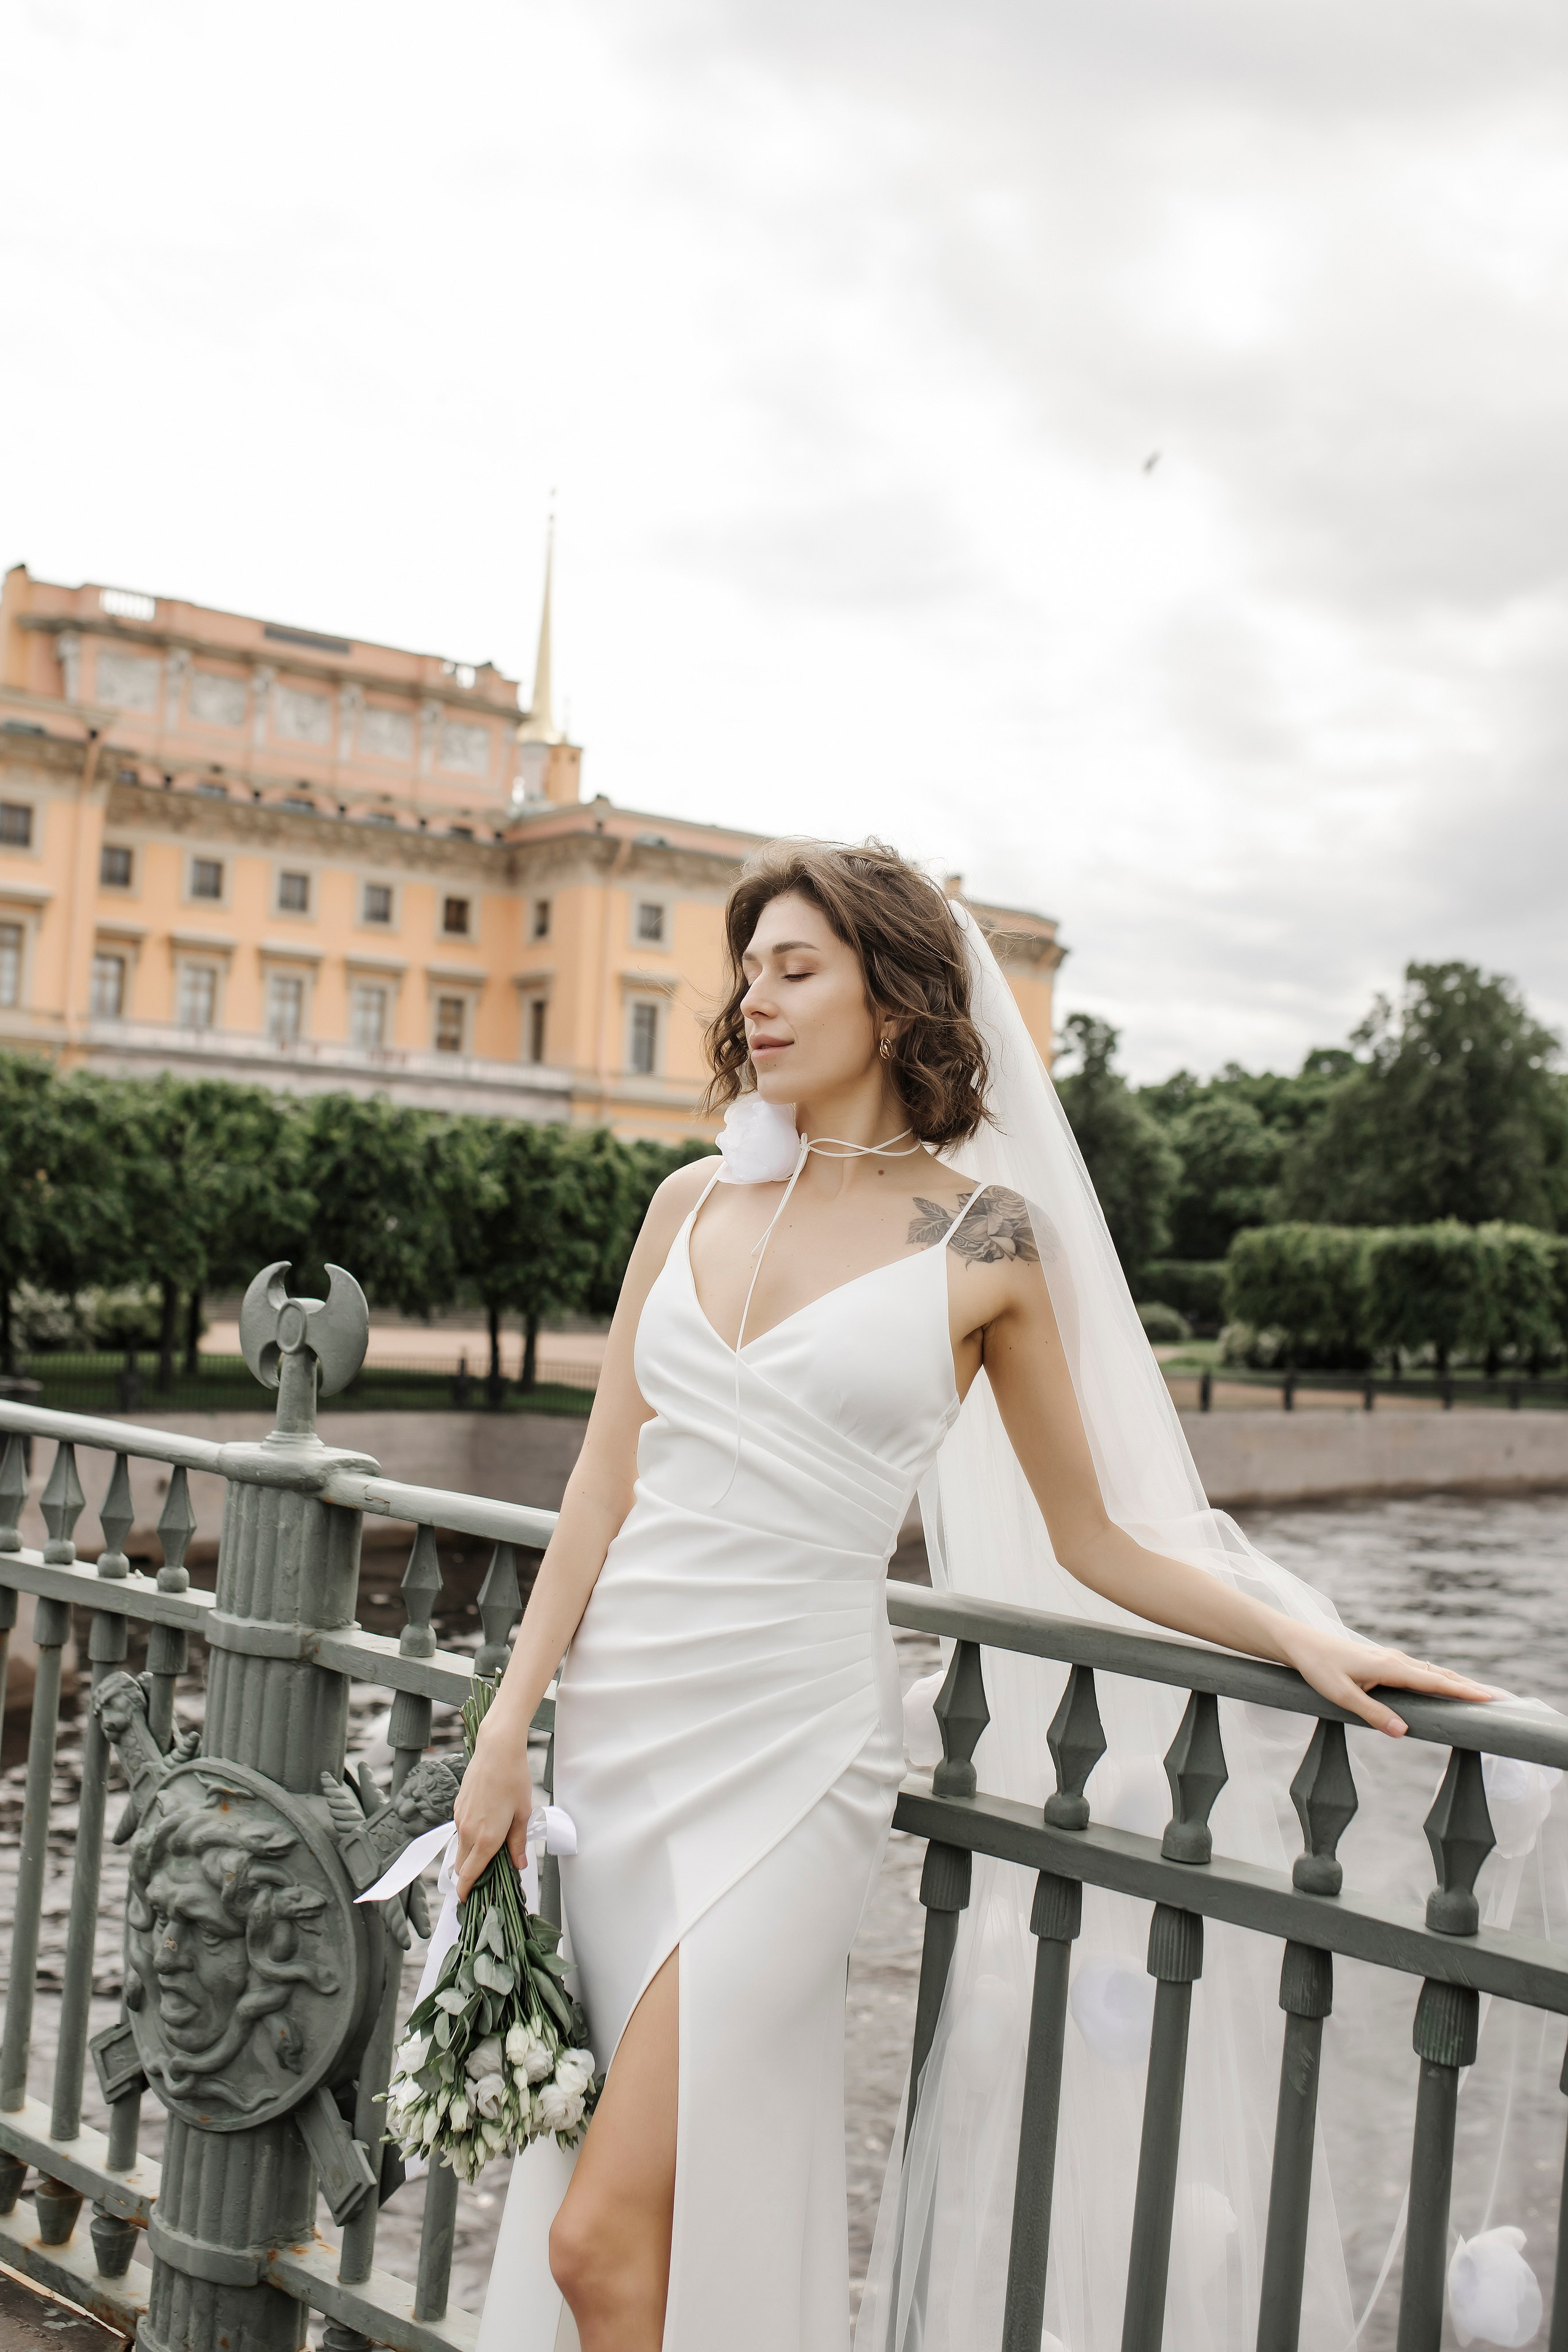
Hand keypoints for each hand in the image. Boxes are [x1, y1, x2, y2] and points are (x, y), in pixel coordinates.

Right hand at [452, 1727, 532, 1900]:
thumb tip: (518, 1864)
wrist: (497, 1750)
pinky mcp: (458, 1807)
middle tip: (483, 1880)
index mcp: (486, 1838)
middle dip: (468, 1877)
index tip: (466, 1900)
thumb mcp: (523, 1814)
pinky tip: (486, 1827)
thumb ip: (518, 1843)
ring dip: (470, 1856)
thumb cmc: (513, 1779)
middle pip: (461, 1865)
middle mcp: (468, 1831)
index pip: (469, 1874)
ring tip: (490, 1852)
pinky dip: (469, 1838)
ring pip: (460, 1848)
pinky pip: (461, 1830)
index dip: (466, 1891)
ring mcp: (460, 1818)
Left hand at [1281, 1624, 1499, 1736]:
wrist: (1300, 1644)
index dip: (1461, 1691)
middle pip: (1439, 1675)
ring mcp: (1391, 1660)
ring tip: (1479, 1694)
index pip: (1434, 1681)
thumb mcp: (1342, 1696)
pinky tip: (1443, 1684)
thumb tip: (1404, 1732)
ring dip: (1455, 1681)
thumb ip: (1373, 1713)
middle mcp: (1395, 1660)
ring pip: (1431, 1671)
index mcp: (1390, 1667)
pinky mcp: (1384, 1662)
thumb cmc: (1318, 1669)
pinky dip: (1438, 1677)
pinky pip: (1419, 1671)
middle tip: (1497, 1699)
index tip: (1488, 1698)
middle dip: (1468, 1687)